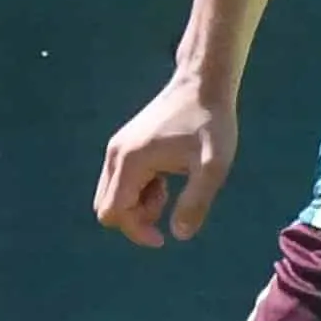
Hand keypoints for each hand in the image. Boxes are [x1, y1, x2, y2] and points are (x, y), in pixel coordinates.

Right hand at [95, 72, 238, 245]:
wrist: (203, 84)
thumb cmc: (210, 124)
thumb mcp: (212, 167)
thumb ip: (195, 202)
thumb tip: (179, 235)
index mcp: (132, 161)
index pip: (113, 212)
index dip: (136, 231)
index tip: (163, 237)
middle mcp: (116, 154)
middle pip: (107, 206)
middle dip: (135, 218)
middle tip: (168, 204)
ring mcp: (118, 147)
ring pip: (113, 194)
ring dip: (138, 204)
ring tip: (170, 189)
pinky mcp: (125, 143)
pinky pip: (120, 180)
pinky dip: (139, 189)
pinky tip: (165, 177)